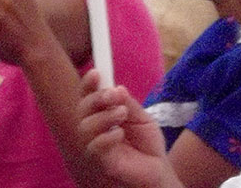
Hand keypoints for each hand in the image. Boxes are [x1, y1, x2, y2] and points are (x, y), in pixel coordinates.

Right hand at [78, 69, 176, 187]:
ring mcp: (96, 146)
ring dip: (104, 116)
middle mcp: (95, 130)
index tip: (96, 72)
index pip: (88, 98)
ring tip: (123, 114)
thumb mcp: (141, 117)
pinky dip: (107, 137)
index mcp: (103, 116)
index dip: (88, 85)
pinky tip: (120, 135)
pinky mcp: (101, 163)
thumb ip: (128, 104)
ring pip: (84, 127)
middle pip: (82, 110)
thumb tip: (116, 88)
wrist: (158, 169)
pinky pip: (93, 148)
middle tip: (113, 96)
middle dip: (96, 98)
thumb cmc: (147, 143)